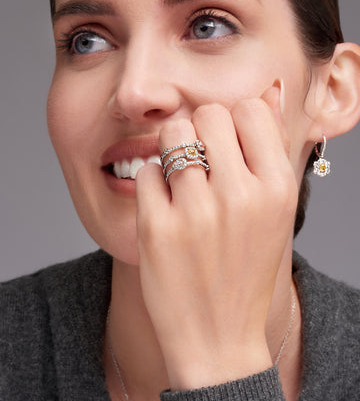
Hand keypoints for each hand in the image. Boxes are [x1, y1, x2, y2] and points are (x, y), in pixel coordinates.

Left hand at [135, 83, 297, 390]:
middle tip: (201, 159)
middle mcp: (239, 196)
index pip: (248, 109)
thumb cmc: (247, 268)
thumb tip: (269, 87)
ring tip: (182, 179)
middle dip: (201, 130)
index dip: (233, 121)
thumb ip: (271, 146)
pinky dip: (153, 182)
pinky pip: (147, 170)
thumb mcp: (275, 209)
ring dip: (173, 149)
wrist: (218, 337)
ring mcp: (196, 212)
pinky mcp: (156, 227)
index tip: (226, 143)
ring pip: (172, 134)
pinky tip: (165, 205)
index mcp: (277, 188)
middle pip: (207, 113)